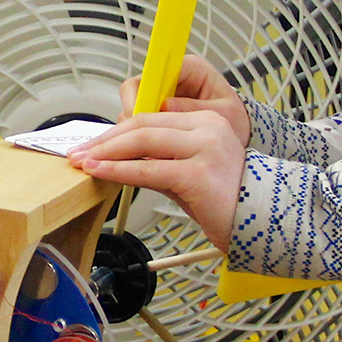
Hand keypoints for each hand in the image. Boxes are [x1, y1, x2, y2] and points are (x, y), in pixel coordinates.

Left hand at [69, 108, 245, 250]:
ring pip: (143, 142)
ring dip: (106, 153)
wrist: (262, 223)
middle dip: (105, 140)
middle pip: (143, 125)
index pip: (150, 117)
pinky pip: (148, 170)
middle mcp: (207, 127)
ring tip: (83, 163)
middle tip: (79, 153)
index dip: (116, 130)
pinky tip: (100, 174)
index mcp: (205, 120)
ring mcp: (205, 148)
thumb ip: (158, 160)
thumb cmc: (225, 201)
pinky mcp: (199, 173)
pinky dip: (119, 171)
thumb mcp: (187, 171)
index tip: (93, 144)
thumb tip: (117, 157)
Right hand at [118, 53, 253, 147]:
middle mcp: (169, 80)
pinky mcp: (154, 115)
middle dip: (132, 119)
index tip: (138, 116)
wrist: (236, 135)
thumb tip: (166, 106)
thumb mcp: (224, 115)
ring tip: (142, 154)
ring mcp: (159, 98)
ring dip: (132, 133)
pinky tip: (145, 156)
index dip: (141, 93)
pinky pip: (136, 126)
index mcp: (189, 69)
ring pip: (132, 111)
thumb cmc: (234, 119)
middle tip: (135, 142)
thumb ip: (197, 109)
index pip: (153, 71)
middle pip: (134, 92)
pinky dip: (137, 142)